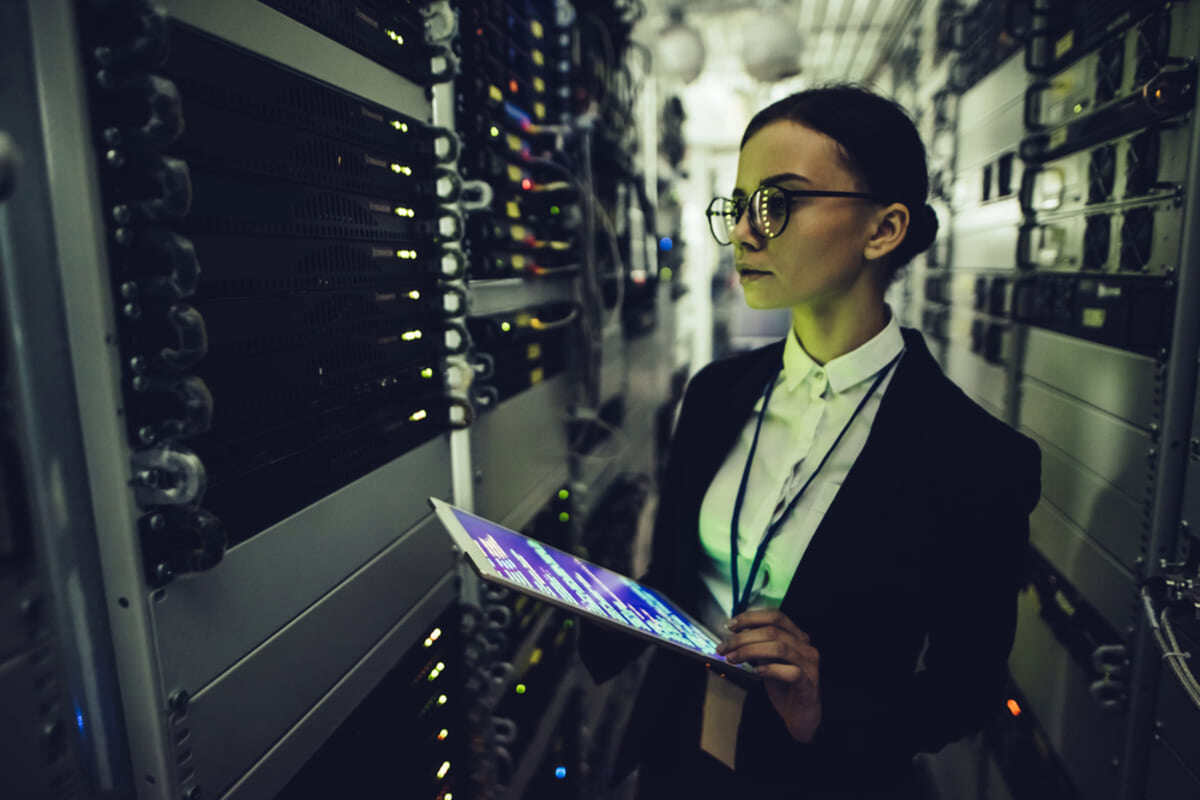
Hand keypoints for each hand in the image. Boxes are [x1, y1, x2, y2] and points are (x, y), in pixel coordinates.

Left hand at [717, 608, 820, 742]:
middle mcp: (806, 647)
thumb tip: (735, 635)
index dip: (751, 618)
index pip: (775, 616)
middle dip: (743, 637)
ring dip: (751, 651)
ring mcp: (810, 665)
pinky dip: (770, 669)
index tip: (731, 625)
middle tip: (724, 647)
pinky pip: (790, 672)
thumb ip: (757, 647)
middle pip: (773, 631)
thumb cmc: (784, 687)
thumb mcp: (768, 662)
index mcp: (797, 637)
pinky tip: (756, 672)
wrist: (801, 716)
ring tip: (733, 658)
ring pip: (780, 648)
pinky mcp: (809, 684)